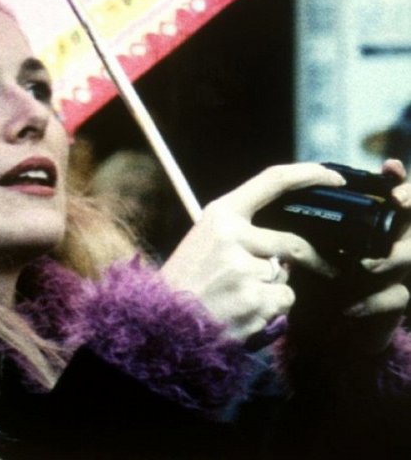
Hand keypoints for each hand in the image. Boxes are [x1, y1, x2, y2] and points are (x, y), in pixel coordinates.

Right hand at [159, 163, 342, 342]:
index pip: (272, 181)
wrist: (162, 322)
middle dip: (310, 260)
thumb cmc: (186, 282)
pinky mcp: (255, 299)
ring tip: (237, 298)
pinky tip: (242, 312)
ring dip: (272, 290)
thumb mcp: (204, 242)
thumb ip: (242, 235)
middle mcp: (233, 236)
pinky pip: (283, 301)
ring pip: (285, 277)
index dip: (309, 174)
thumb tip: (286, 248)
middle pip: (292, 243)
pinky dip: (271, 310)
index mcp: (220, 214)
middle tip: (319, 269)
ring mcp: (244, 268)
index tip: (334, 177)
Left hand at [287, 159, 410, 356]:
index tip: (389, 166)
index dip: (396, 179)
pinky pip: (396, 296)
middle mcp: (385, 242)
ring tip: (364, 267)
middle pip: (408, 218)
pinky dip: (373, 301)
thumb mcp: (299, 250)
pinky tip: (350, 307)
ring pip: (408, 255)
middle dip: (409, 203)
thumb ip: (297, 229)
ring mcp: (393, 272)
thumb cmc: (307, 282)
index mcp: (364, 224)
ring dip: (387, 259)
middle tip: (397, 200)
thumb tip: (276, 203)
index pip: (386, 195)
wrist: (316, 333)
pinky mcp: (393, 302)